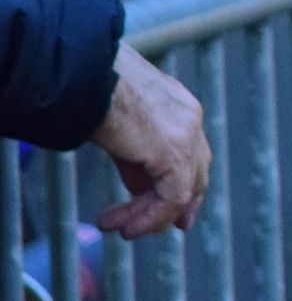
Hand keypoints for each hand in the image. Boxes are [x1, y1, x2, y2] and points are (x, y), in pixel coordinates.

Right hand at [91, 45, 211, 237]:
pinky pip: (172, 197)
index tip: (170, 213)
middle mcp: (190, 119)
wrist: (85, 71)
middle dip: (176, 207)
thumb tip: (140, 188)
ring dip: (147, 217)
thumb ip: (136, 156)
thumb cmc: (89, 87)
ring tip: (115, 228)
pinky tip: (125, 227)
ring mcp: (186, 135)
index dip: (183, 186)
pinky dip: (149, 218)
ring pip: (182, 191)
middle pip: (196, 174)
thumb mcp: (120, 124)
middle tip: (142, 229)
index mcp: (179, 106)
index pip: (192, 154)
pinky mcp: (173, 152)